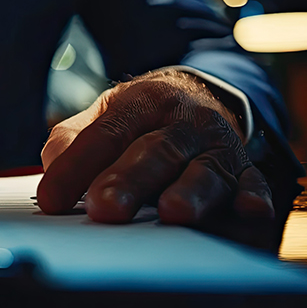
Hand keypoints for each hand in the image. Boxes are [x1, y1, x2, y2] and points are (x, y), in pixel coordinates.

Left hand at [37, 69, 273, 225]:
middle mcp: (183, 121)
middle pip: (155, 151)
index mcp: (142, 103)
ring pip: (205, 170)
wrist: (200, 94)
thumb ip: (72, 139)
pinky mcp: (246, 169)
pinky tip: (250, 211)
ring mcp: (217, 145)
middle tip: (104, 208)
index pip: (105, 136)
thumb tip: (52, 168)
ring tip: (171, 213)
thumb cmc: (141, 118)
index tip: (52, 199)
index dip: (76, 168)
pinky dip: (253, 197)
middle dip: (129, 181)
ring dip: (190, 193)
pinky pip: (254, 182)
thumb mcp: (103, 115)